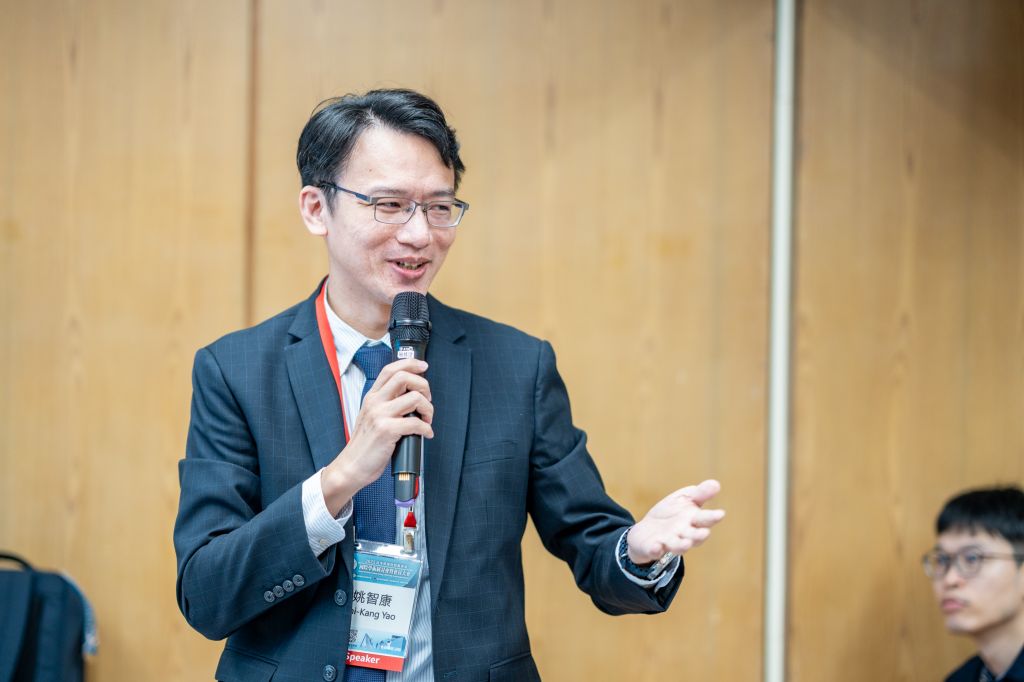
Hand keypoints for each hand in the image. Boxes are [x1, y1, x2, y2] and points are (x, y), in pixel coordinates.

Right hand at [321, 359, 433, 514]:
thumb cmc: (365, 445)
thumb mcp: (371, 417)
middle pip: (404, 377)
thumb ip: (386, 404)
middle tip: (427, 399)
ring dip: (428, 408)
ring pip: (414, 398)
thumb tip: (411, 396)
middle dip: (423, 385)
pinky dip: (426, 428)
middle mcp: (375, 402)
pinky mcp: (387, 431)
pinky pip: (416, 422)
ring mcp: (380, 416)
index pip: (391, 369)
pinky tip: (425, 434)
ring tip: (427, 419)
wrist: (351, 466)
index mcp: (372, 397)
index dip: (410, 364)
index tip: (423, 367)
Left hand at [627, 479, 724, 563]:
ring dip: (682, 546)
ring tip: (686, 544)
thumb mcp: (685, 499)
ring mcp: (668, 542)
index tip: (720, 513)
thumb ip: (700, 493)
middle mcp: (684, 534)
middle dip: (699, 535)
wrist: (648, 529)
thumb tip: (716, 484)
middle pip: (694, 536)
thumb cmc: (672, 513)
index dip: (713, 517)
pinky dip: (655, 549)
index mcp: (694, 521)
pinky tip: (656, 546)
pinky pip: (654, 550)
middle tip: (705, 533)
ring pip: (677, 546)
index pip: (705, 519)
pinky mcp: (653, 548)